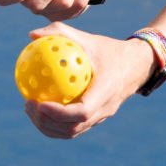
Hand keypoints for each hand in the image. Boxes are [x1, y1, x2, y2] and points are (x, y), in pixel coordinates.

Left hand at [23, 22, 157, 138]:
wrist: (136, 65)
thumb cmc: (108, 49)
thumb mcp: (87, 38)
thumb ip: (60, 33)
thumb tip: (32, 35)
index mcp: (106, 91)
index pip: (82, 111)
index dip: (59, 113)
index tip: (39, 103)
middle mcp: (105, 109)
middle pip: (73, 128)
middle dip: (47, 122)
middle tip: (28, 105)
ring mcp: (101, 117)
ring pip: (72, 132)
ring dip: (48, 126)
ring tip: (30, 109)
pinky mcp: (96, 119)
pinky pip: (73, 127)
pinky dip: (54, 124)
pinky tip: (39, 109)